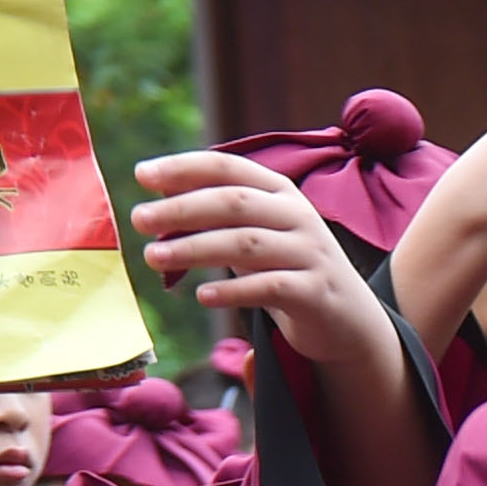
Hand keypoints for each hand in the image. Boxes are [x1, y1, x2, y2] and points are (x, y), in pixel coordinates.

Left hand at [128, 154, 397, 375]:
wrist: (348, 318)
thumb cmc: (287, 270)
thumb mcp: (256, 233)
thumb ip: (218, 215)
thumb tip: (157, 198)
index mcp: (280, 192)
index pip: (227, 167)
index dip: (182, 168)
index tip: (141, 176)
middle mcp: (299, 217)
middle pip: (232, 202)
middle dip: (180, 209)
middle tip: (138, 219)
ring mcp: (311, 254)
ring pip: (246, 244)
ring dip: (194, 249)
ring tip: (154, 257)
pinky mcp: (317, 293)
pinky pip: (269, 288)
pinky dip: (232, 291)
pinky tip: (202, 297)